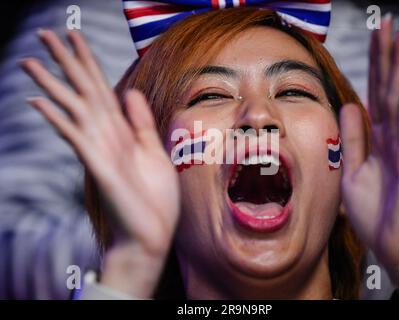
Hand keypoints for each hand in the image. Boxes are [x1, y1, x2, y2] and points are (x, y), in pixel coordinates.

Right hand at [21, 30, 179, 296]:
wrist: (153, 234)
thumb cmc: (154, 198)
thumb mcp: (155, 152)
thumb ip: (141, 123)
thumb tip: (128, 91)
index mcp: (122, 132)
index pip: (102, 89)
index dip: (89, 63)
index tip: (75, 37)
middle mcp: (107, 137)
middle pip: (84, 92)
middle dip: (66, 63)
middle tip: (44, 34)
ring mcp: (101, 152)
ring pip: (75, 110)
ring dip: (53, 85)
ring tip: (29, 61)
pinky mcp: (99, 169)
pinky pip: (77, 140)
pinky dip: (60, 121)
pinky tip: (40, 103)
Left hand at [339, 15, 398, 297]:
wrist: (390, 242)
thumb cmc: (373, 210)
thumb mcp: (351, 169)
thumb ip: (352, 138)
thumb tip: (350, 105)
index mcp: (375, 138)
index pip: (373, 94)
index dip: (372, 67)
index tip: (373, 38)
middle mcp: (390, 136)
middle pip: (386, 87)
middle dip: (385, 55)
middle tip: (387, 22)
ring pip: (397, 98)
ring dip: (396, 66)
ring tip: (398, 35)